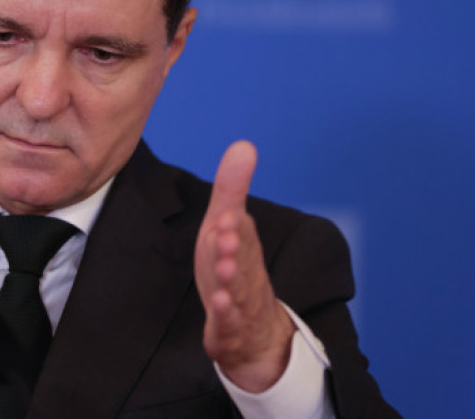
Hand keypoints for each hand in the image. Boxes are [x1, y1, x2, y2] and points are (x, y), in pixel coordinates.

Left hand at [194, 141, 294, 391]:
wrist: (254, 331)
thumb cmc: (234, 268)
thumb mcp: (227, 226)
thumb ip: (232, 189)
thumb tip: (244, 144)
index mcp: (242, 247)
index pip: (239, 233)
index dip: (233, 224)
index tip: (227, 213)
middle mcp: (244, 273)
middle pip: (241, 260)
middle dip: (235, 248)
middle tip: (226, 233)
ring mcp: (238, 303)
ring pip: (237, 291)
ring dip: (231, 280)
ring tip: (224, 268)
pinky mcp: (228, 329)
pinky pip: (228, 322)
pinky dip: (225, 314)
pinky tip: (219, 303)